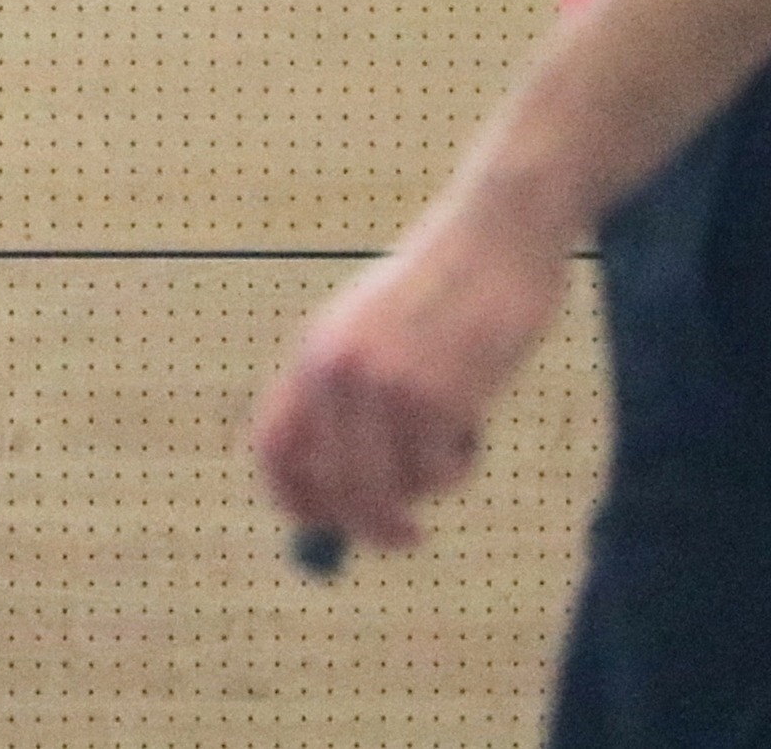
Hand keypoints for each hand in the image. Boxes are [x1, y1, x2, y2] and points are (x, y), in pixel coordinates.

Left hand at [251, 181, 576, 551]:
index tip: (324, 525)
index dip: (291, 498)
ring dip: (427, 484)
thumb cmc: (443, 287)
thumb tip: (344, 486)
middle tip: (405, 536)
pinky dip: (458, 464)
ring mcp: (384, 384)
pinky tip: (474, 421)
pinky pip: (437, 470)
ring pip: (389, 486)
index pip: (273, 447)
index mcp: (312, 351)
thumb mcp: (373, 329)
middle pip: (332, 485)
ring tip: (454, 438)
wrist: (497, 235)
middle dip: (368, 523)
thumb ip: (350, 395)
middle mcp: (336, 371)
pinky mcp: (437, 394)